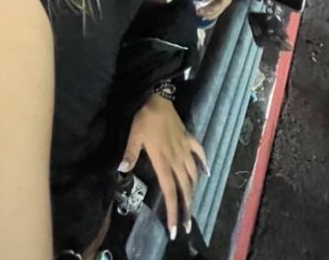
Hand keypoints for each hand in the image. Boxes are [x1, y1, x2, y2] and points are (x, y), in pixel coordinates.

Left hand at [119, 95, 206, 239]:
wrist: (159, 98)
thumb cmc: (145, 118)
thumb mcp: (134, 136)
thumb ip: (130, 153)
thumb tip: (122, 170)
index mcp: (163, 161)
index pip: (170, 191)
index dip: (173, 211)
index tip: (174, 229)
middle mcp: (177, 159)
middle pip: (184, 188)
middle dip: (186, 208)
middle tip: (187, 226)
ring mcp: (185, 149)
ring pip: (193, 174)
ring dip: (194, 191)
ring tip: (193, 205)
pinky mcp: (189, 139)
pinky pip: (199, 153)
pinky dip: (204, 163)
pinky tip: (206, 173)